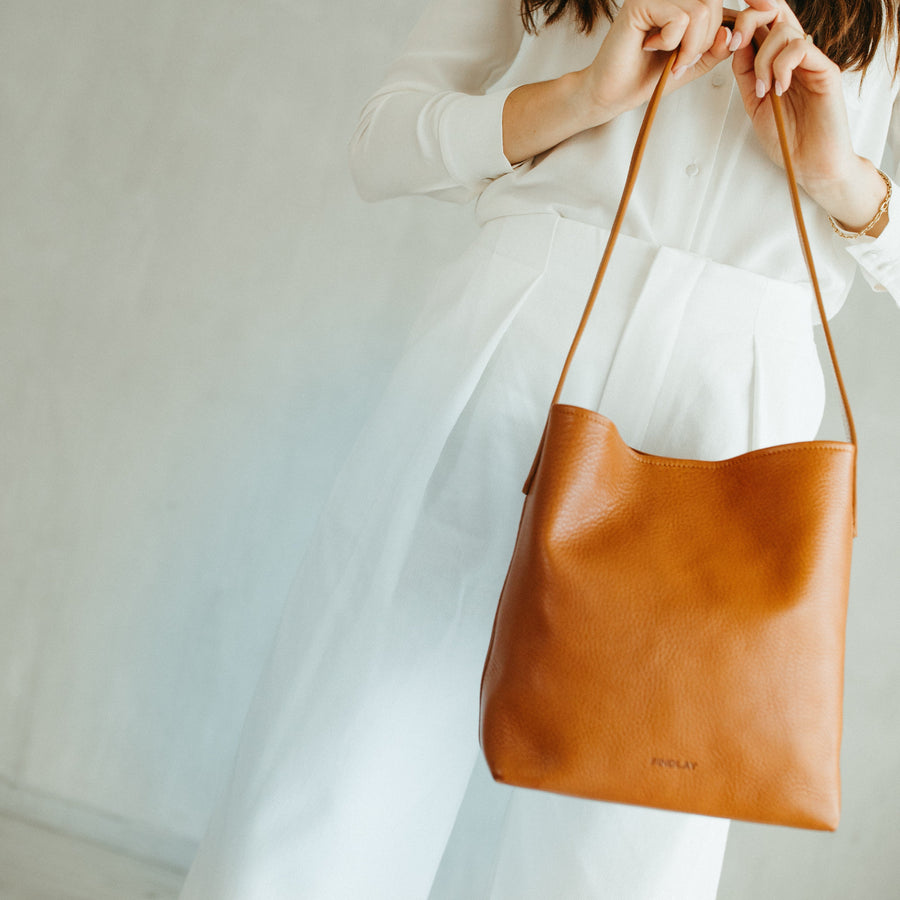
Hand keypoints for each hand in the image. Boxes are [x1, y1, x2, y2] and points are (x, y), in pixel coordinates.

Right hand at [581, 0, 732, 121]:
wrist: (613, 93)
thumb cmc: (647, 76)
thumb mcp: (692, 63)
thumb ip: (716, 46)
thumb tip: (732, 30)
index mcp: (683, 1)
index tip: (770, 6)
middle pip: (714, 4)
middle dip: (706, 41)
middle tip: (682, 62)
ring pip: (701, 11)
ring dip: (690, 45)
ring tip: (669, 61)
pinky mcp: (641, 4)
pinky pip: (680, 18)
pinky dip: (672, 42)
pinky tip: (650, 48)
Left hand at [729, 0, 888, 231]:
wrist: (810, 164)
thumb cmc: (785, 137)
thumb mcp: (753, 103)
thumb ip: (745, 74)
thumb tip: (734, 44)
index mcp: (778, 59)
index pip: (765, 20)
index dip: (747, 15)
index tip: (726, 34)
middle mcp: (796, 55)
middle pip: (775, 11)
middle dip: (750, 20)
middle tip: (735, 43)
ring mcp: (812, 60)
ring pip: (784, 30)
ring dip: (763, 59)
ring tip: (763, 90)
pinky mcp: (826, 70)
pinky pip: (800, 48)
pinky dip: (782, 66)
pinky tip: (778, 90)